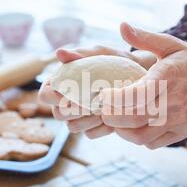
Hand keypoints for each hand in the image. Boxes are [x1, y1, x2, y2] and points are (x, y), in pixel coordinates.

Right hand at [38, 45, 156, 138]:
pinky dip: (101, 127)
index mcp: (63, 82)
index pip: (44, 95)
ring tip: (105, 107)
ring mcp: (81, 117)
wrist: (141, 76)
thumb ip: (81, 54)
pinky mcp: (95, 128)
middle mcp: (68, 101)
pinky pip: (90, 134)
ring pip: (72, 127)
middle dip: (73, 109)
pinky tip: (114, 115)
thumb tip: (58, 53)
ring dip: (88, 119)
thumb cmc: (117, 60)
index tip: (66, 93)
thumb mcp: (102, 53)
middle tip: (92, 102)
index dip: (50, 97)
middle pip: (57, 114)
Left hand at [99, 23, 186, 148]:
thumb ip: (144, 38)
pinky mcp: (180, 133)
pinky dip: (137, 137)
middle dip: (111, 117)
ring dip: (121, 130)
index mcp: (167, 78)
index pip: (136, 95)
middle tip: (102, 108)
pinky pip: (151, 143)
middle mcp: (173, 103)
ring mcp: (177, 121)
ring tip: (114, 119)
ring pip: (140, 136)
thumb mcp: (170, 44)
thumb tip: (121, 26)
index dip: (114, 99)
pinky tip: (132, 125)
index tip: (102, 94)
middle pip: (133, 119)